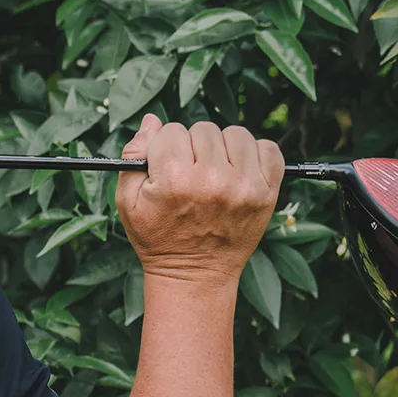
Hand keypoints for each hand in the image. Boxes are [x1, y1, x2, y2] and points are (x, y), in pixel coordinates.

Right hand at [116, 115, 283, 288]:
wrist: (195, 275)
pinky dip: (255, 154)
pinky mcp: (267, 193)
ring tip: (215, 172)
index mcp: (175, 180)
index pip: (171, 132)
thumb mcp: (128, 202)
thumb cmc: (157, 237)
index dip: (164, 148)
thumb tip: (152, 121)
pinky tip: (239, 172)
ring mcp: (244, 187)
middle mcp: (213, 180)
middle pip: (203, 129)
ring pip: (235, 134)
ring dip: (224, 147)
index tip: (166, 168)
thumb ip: (133, 157)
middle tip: (190, 174)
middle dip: (193, 147)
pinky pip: (269, 149)